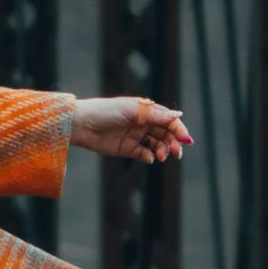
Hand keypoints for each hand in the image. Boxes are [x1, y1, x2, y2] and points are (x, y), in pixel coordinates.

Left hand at [70, 97, 192, 164]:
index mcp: (145, 110)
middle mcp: (142, 123)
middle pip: (165, 133)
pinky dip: (150, 156)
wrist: (82, 125)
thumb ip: (155, 115)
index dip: (178, 129)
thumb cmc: (106, 112)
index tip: (185, 139)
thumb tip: (178, 115)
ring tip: (162, 156)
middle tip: (176, 152)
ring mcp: (135, 136)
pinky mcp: (128, 149)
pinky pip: (144, 154)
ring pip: (157, 144)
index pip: (168, 120)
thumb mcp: (132, 111)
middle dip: (173, 142)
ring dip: (163, 150)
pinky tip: (149, 158)